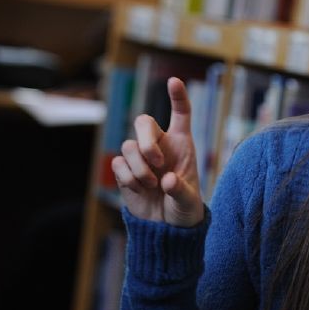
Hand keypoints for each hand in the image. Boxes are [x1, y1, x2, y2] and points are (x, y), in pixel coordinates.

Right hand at [111, 77, 203, 226]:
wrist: (165, 228)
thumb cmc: (184, 209)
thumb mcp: (189, 203)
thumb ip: (181, 191)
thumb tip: (167, 180)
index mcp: (181, 144)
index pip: (181, 113)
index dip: (177, 96)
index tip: (174, 81)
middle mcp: (159, 145)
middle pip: (143, 121)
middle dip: (146, 139)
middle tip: (156, 161)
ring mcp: (139, 157)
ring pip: (129, 145)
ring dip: (139, 167)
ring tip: (151, 185)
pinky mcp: (124, 171)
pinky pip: (119, 163)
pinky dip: (128, 177)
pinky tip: (139, 189)